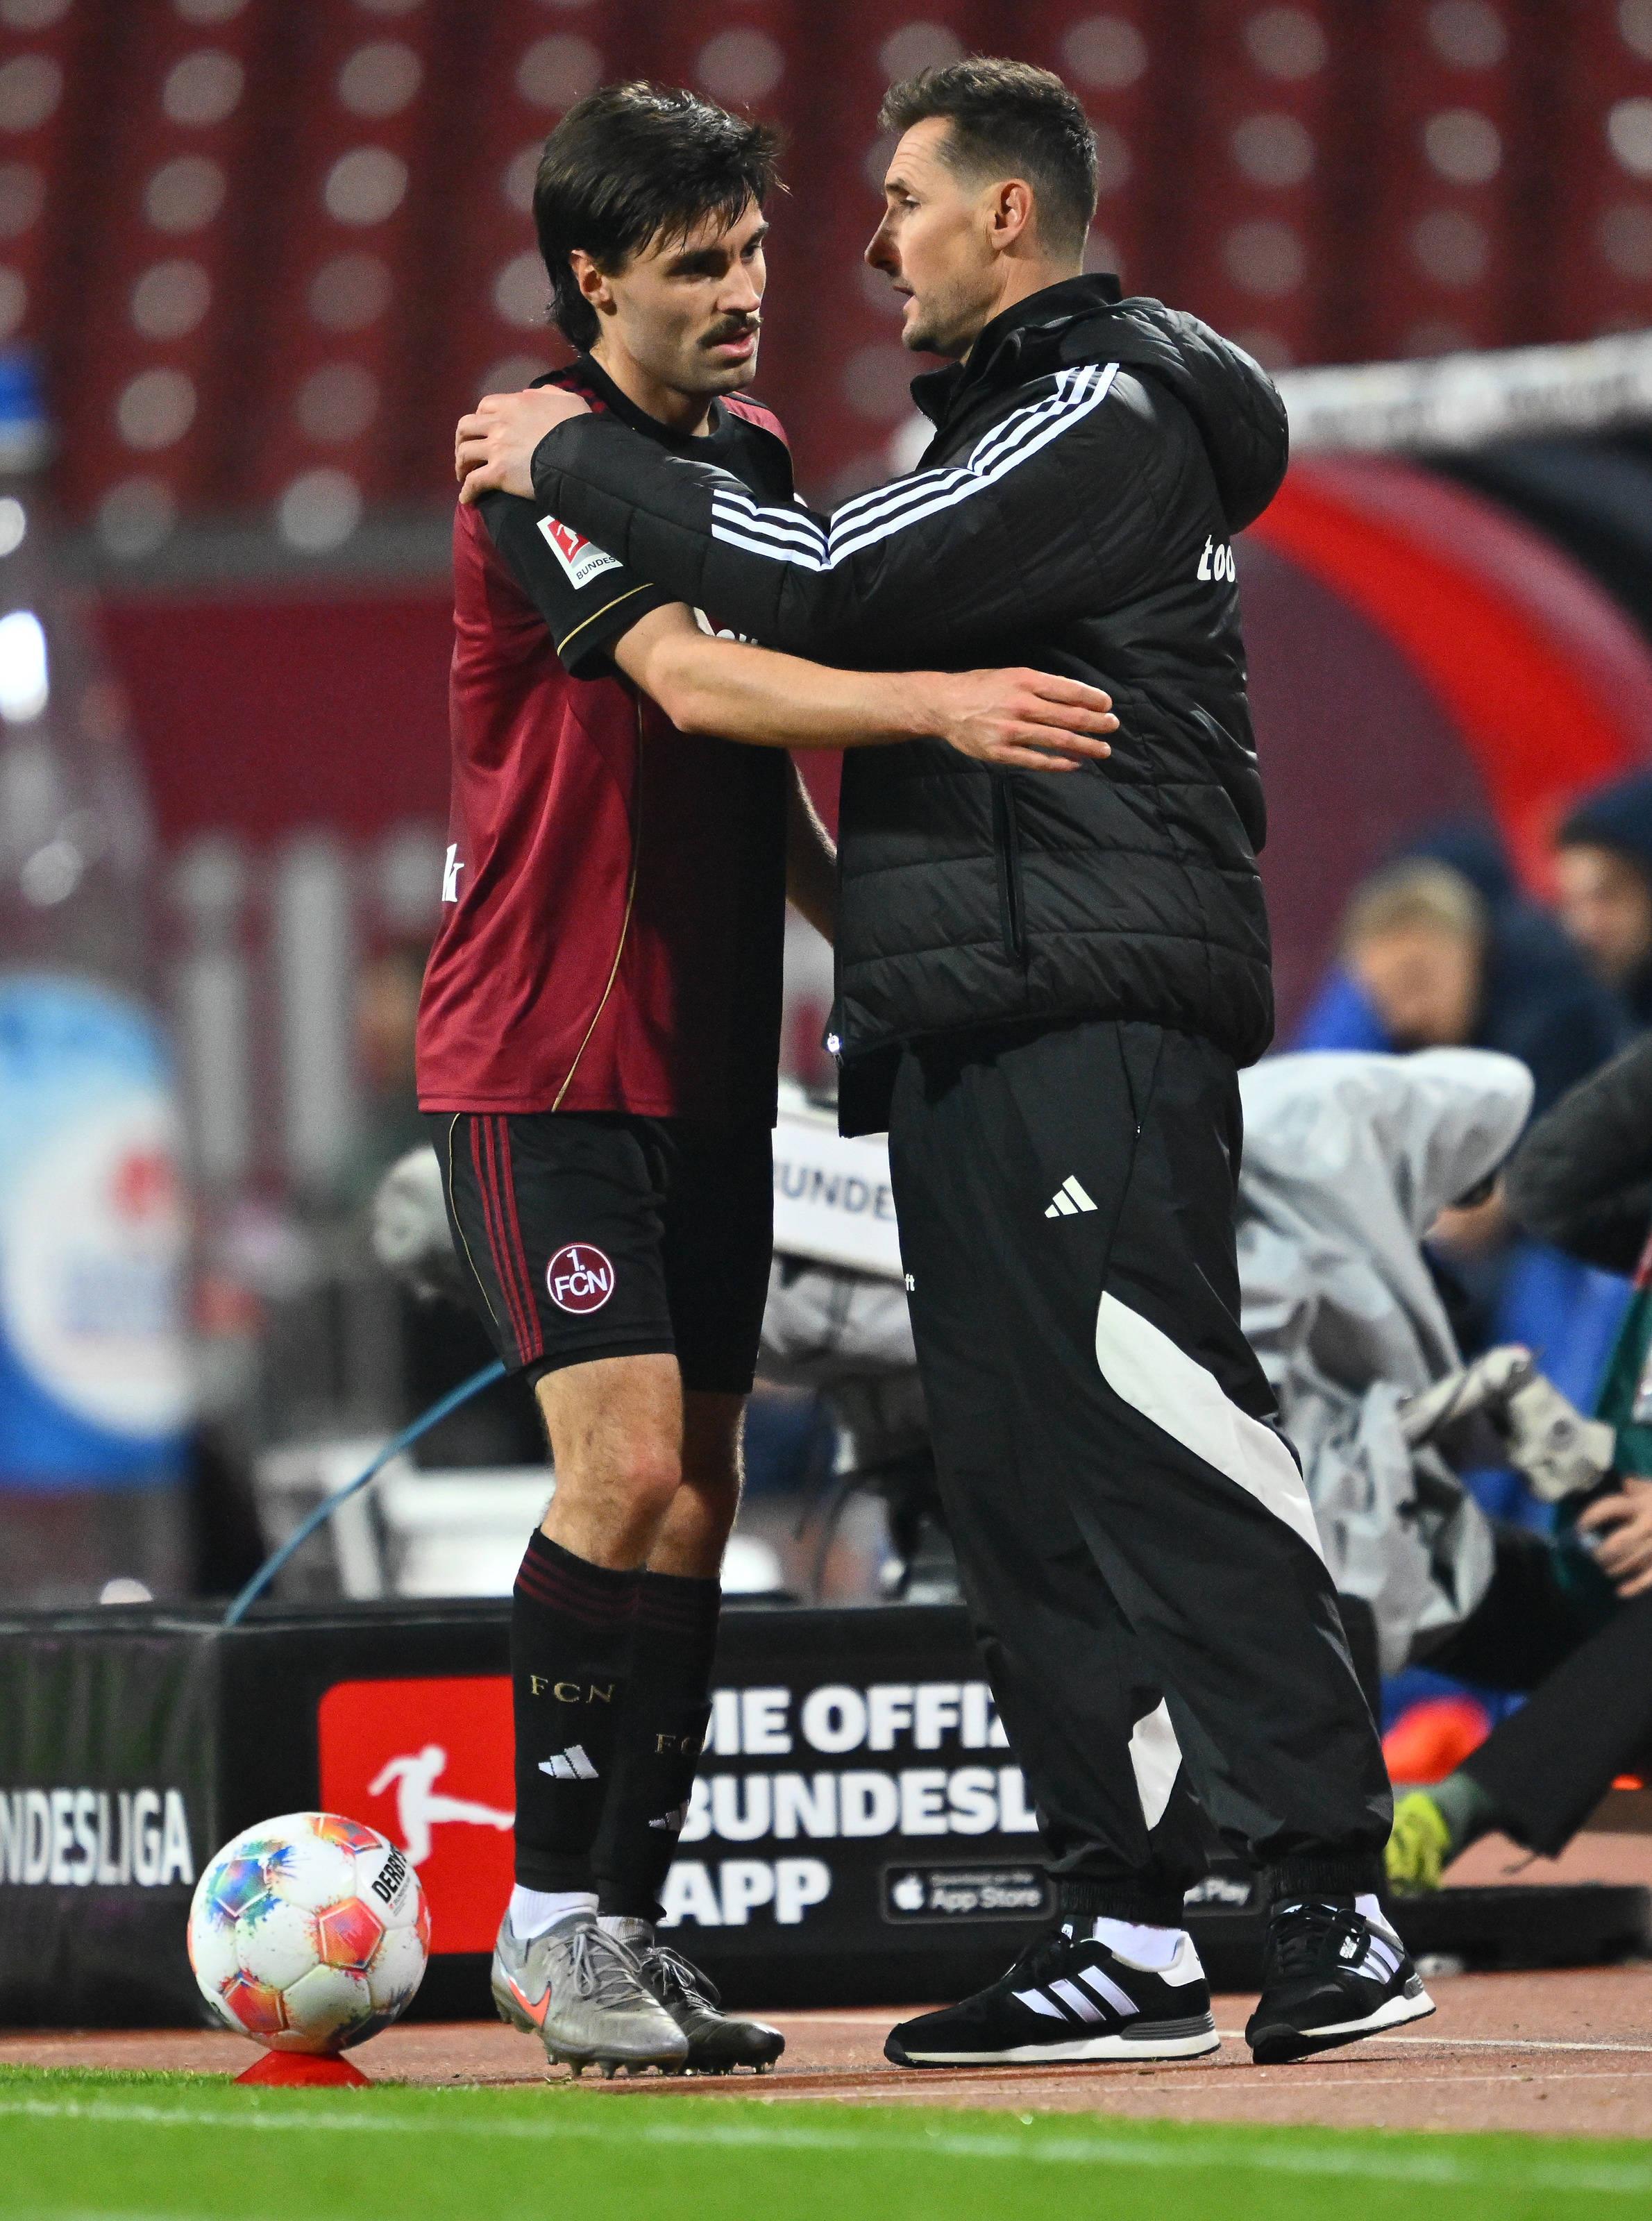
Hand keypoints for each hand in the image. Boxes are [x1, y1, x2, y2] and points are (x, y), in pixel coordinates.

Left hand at [455, 387, 590, 502]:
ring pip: (465, 452)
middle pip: (466, 427)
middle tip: (467, 451)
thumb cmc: (576, 427)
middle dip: (462, 439)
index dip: (481, 418)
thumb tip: (531, 396)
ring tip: (464, 475)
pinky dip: (467, 491)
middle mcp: (499, 423)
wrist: (578, 455)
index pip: (485, 406)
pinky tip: (467, 499)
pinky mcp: (498, 473)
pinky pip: (474, 482)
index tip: (484, 429)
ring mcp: (496, 449)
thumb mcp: (566, 399)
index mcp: (513, 404)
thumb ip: (547, 393)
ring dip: (461, 464)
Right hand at [927, 668, 1116, 772]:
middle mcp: (1021, 704)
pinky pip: (1036, 761)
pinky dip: (1059, 763)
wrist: (944, 704)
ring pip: (1058, 740)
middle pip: (1069, 716)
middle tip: (1112, 727)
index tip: (1108, 705)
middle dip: (1096, 723)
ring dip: (1085, 745)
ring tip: (1103, 750)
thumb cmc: (980, 687)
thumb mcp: (1011, 675)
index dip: (1093, 699)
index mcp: (1026, 681)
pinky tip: (1075, 764)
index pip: (1069, 690)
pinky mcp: (1001, 752)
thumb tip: (1075, 696)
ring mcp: (1011, 730)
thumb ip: (1040, 685)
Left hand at [1576, 1475, 1651, 1596]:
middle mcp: (1650, 1522)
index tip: (1579, 1527)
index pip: (1612, 1508)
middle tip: (1593, 1556)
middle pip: (1625, 1538)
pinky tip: (1620, 1591)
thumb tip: (1593, 1483)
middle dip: (1606, 1550)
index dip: (1593, 1516)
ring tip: (1604, 1569)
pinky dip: (1636, 1585)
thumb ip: (1626, 1485)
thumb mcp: (1641, 1485)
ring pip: (1637, 1558)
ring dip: (1617, 1566)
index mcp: (1640, 1501)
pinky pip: (1651, 1575)